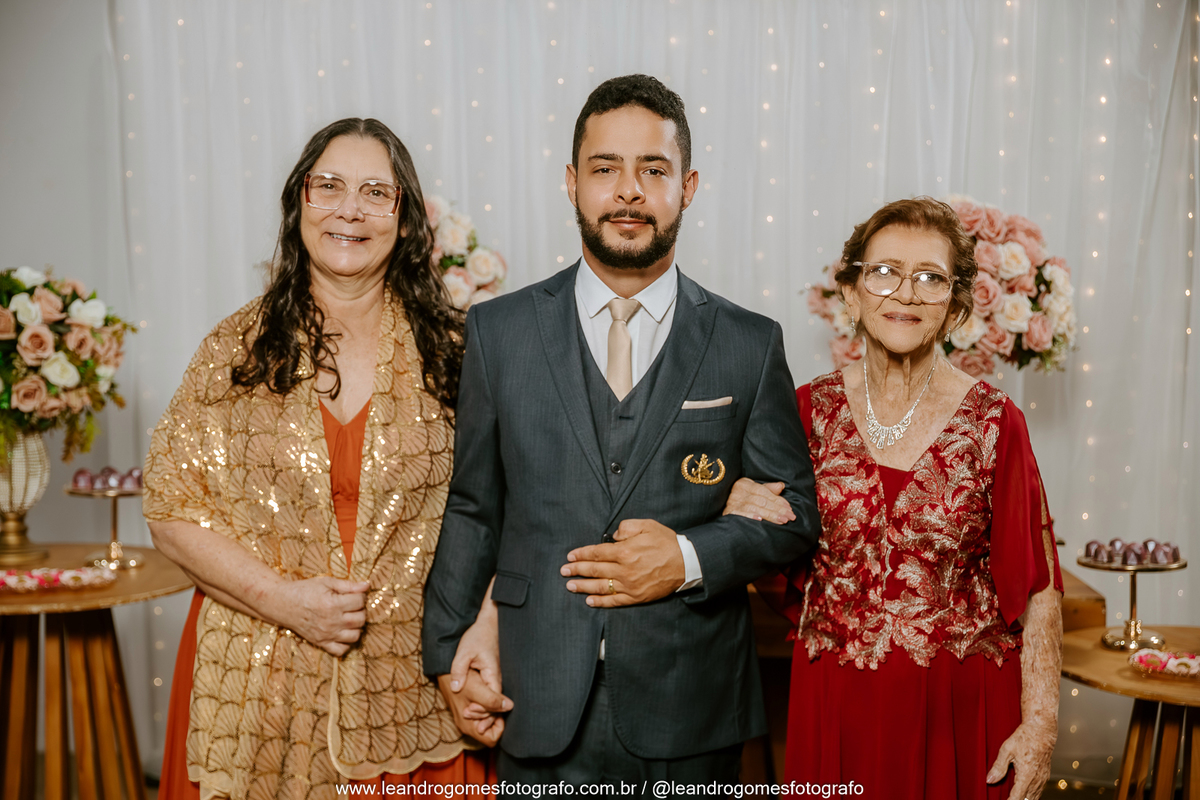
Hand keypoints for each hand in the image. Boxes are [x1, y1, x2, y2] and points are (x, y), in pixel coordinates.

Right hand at [272, 577, 369, 656]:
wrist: (283, 604)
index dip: (360, 595)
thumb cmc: (305, 590)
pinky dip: (346, 643)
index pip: (360, 601)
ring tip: (348, 618)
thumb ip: (348, 585)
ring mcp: (327, 635)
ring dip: (356, 626)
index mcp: (333, 604)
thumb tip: (367, 585)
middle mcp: (332, 622)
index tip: (354, 594)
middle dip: (360, 610)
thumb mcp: (326, 582)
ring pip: (355, 636)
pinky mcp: (321, 643)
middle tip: (352, 605)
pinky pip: (341, 650)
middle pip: (361, 619)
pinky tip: (342, 632)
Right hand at [438, 671, 508, 745]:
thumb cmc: (461, 681)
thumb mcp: (477, 690)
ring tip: (486, 694)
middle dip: (494, 715)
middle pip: (489, 730)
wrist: (447, 671)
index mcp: (468, 727)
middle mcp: (466, 726)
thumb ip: (493, 701)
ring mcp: (465, 719)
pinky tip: (483, 693)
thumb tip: (509, 707)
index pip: (492, 739)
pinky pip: (481, 714)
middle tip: (491, 699)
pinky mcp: (465, 711)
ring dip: (490, 709)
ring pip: (486, 721)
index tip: (498, 709)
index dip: (499, 725)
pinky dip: (485, 705)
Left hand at [447, 603, 510, 727]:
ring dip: (482, 711)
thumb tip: (456, 688)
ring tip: (466, 714)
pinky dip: (483, 704)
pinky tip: (471, 707)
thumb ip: (459, 669)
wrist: (487, 626)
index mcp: (493, 674)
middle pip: (495, 705)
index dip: (483, 710)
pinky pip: (490, 696)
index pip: (493, 700)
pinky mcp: (490, 678)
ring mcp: (494, 679)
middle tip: (465, 715)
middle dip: (483, 715)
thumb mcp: (464, 651)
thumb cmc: (477, 637)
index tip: (468, 711)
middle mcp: (496, 679)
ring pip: (493, 702)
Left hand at [561, 519, 683, 606]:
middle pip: (595, 570)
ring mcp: (630, 586)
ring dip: (583, 586)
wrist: (687, 563)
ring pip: (600, 587)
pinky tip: (589, 601)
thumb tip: (612, 537)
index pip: (596, 553)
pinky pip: (614, 601)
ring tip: (570, 586)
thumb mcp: (647, 525)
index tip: (570, 556)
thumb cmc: (666, 542)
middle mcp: (624, 570)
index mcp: (625, 551)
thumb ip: (626, 528)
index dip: (581, 555)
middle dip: (577, 570)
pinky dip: (600, 602)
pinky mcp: (637, 597)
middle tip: (563, 571)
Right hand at [723, 478, 794, 523]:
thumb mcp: (753, 492)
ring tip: (782, 521)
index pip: (765, 491)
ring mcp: (732, 501)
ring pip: (755, 507)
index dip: (779, 500)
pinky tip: (759, 520)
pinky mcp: (727, 512)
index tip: (790, 509)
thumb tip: (781, 486)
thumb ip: (767, 489)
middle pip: (762, 500)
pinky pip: (740, 513)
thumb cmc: (740, 500)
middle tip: (790, 517)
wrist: (716, 503)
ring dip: (770, 515)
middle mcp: (738, 490)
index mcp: (745, 483)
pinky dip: (750, 516)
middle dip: (778, 509)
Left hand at [987, 719, 1055, 799]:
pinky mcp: (1045, 775)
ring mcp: (1042, 778)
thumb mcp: (1006, 750)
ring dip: (1025, 799)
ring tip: (1013, 797)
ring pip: (1034, 797)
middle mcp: (1036, 779)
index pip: (1018, 797)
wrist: (1041, 730)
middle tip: (1007, 798)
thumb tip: (989, 780)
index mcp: (1026, 775)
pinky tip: (1025, 793)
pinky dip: (1031, 794)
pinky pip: (1039, 790)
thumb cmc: (1024, 738)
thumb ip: (998, 767)